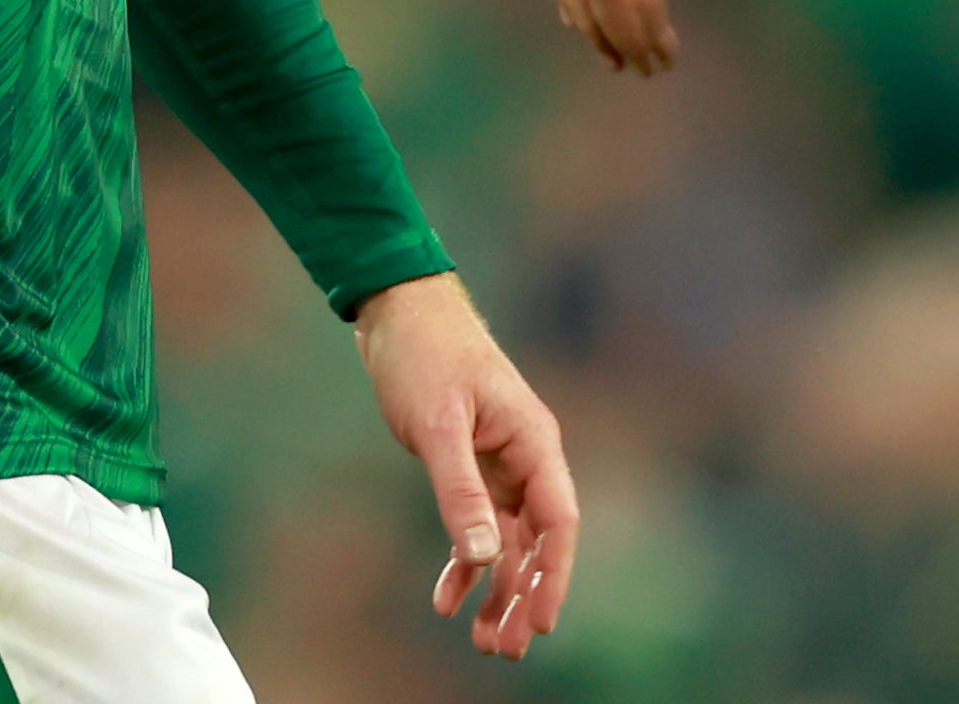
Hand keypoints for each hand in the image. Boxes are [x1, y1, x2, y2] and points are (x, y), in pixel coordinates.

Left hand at [355, 273, 577, 660]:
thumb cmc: (425, 355)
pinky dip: (465, 562)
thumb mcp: (438, 425)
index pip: (559, 521)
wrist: (398, 311)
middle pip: (537, 541)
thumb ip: (460, 490)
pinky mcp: (472, 465)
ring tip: (483, 640)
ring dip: (497, 589)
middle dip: (525, 597)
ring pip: (509, 540)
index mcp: (534, 440)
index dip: (555, 576)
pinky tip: (447, 598)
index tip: (541, 623)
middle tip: (506, 648)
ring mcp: (500, 462)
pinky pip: (478, 524)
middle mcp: (525, 455)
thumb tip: (483, 557)